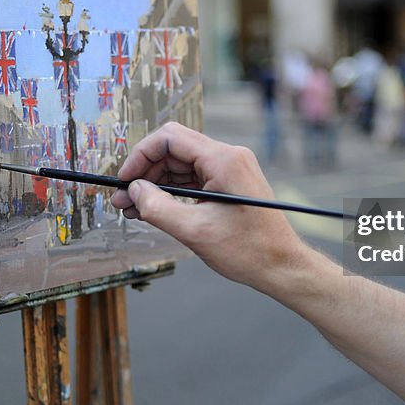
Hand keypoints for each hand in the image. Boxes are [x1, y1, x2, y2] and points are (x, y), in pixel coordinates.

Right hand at [112, 122, 304, 290]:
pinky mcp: (229, 182)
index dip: (140, 156)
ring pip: (181, 165)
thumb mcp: (194, 231)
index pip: (169, 139)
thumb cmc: (249, 251)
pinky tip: (153, 208)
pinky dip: (172, 191)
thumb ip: (157, 207)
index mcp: (224, 160)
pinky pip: (193, 178)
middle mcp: (228, 157)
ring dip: (155, 184)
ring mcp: (230, 169)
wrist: (282, 265)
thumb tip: (133, 191)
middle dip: (145, 173)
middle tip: (123, 199)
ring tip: (133, 208)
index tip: (124, 180)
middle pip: (174, 150)